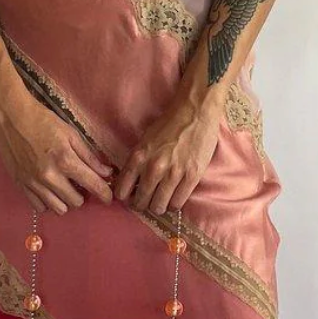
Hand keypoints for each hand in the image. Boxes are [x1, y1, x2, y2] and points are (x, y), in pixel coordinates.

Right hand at [0, 90, 115, 214]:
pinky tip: (49, 190)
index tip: (108, 196)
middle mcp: (50, 176)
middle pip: (76, 202)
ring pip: (58, 209)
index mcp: (65, 160)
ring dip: (65, 200)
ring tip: (64, 187)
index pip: (93, 186)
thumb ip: (89, 157)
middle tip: (79, 182)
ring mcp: (33, 183)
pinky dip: (48, 202)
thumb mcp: (71, 134)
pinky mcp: (21, 185)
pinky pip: (39, 207)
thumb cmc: (43, 121)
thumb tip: (107, 173)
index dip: (105, 194)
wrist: (10, 116)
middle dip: (83, 194)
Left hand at [113, 93, 219, 213]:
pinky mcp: (192, 176)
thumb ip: (137, 161)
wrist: (195, 111)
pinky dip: (173, 203)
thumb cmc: (169, 124)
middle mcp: (154, 168)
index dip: (125, 197)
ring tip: (161, 200)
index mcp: (139, 157)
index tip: (130, 196)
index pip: (122, 190)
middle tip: (146, 201)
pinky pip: (177, 203)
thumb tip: (130, 183)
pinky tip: (174, 197)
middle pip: (141, 202)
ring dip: (158, 206)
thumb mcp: (144, 140)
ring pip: (159, 207)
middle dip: (141, 204)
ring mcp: (174, 174)